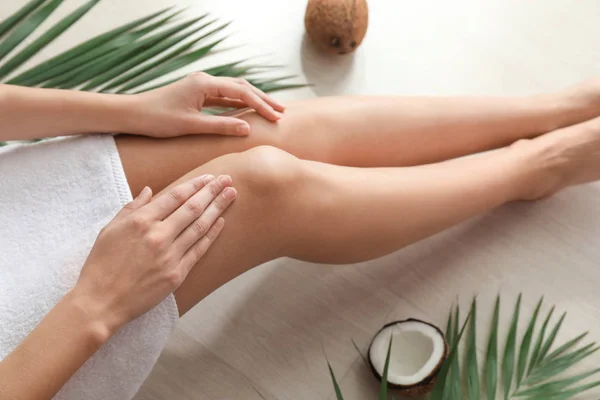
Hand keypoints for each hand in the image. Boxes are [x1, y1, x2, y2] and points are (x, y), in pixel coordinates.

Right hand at [73, 174, 236, 331]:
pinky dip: (211, 234)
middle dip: (212, 191)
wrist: (101, 302)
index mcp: (141, 221)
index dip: (195, 184)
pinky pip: (199, 250)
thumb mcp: (109, 230)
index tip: (209, 177)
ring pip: (200, 226)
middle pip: (193, 208)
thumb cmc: (101, 264)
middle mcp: (158, 235)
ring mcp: (169, 255)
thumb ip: (131, 208)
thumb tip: (149, 190)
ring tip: (232, 195)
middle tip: (228, 179)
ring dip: (218, 208)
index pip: (175, 196)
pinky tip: (221, 222)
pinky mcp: (177, 274)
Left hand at [130, 72, 285, 137]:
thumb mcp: (191, 126)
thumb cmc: (158, 119)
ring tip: (271, 110)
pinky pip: (224, 97)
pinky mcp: (198, 94)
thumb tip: (248, 128)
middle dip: (263, 99)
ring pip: (234, 91)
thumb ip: (220, 126)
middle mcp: (205, 81)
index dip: (261, 105)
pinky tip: (249, 112)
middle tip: (282, 111)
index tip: (276, 118)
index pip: (241, 93)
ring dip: (253, 100)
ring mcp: (201, 86)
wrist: (133, 114)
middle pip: (242, 87)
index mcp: (205, 84)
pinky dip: (239, 104)